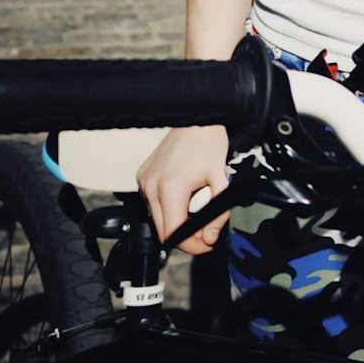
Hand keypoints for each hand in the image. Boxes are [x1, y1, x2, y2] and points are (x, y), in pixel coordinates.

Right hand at [136, 124, 230, 254]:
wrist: (197, 117)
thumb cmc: (209, 142)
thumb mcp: (221, 179)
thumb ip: (218, 212)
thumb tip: (210, 236)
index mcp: (170, 188)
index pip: (174, 234)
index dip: (192, 245)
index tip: (207, 243)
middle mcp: (151, 186)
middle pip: (163, 231)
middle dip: (186, 236)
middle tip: (205, 231)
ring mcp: (144, 180)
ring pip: (156, 218)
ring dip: (176, 220)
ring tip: (196, 207)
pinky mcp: (142, 176)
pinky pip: (152, 202)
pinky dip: (167, 206)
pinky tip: (183, 194)